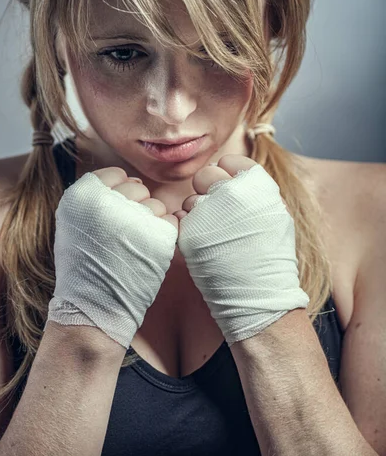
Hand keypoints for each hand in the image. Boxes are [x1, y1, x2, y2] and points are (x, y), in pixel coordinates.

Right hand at [45, 167, 178, 348]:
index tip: (115, 212)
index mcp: (82, 195)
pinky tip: (147, 253)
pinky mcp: (159, 235)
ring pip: (156, 204)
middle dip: (136, 205)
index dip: (119, 192)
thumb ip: (96, 197)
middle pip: (137, 186)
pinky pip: (171, 221)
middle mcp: (108, 201)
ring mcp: (135, 218)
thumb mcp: (74, 224)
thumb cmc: (85, 268)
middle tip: (124, 234)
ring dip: (150, 222)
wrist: (93, 308)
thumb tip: (129, 179)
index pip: (115, 174)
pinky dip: (163, 236)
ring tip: (133, 247)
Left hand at [174, 155, 308, 344]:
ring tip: (217, 236)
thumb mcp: (276, 213)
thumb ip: (255, 189)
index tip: (229, 190)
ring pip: (191, 200)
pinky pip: (181, 221)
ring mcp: (209, 212)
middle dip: (208, 190)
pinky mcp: (189, 232)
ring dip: (198, 213)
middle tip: (218, 211)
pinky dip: (189, 231)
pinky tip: (206, 246)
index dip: (227, 174)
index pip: (230, 161)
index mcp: (257, 185)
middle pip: (206, 175)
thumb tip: (233, 172)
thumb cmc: (270, 255)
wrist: (260, 294)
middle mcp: (231, 193)